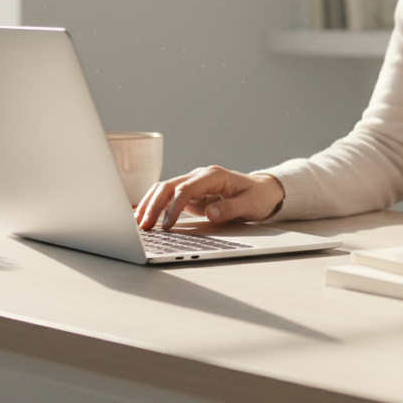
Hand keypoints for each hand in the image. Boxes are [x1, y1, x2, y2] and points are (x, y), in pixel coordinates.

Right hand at [134, 166, 284, 230]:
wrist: (263, 190)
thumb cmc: (257, 197)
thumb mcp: (249, 204)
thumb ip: (229, 208)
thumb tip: (210, 213)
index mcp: (213, 176)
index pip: (186, 188)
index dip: (174, 207)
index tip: (167, 225)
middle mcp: (200, 176)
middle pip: (169, 185)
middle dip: (154, 205)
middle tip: (143, 226)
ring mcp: (194, 183)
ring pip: (165, 189)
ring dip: (151, 204)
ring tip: (139, 223)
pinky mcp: (191, 193)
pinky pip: (169, 197)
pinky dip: (156, 206)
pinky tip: (147, 218)